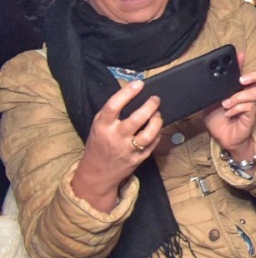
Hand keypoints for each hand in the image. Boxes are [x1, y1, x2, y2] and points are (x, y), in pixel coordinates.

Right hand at [71, 79, 163, 209]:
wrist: (96, 174)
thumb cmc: (98, 144)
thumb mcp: (99, 126)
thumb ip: (112, 113)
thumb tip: (132, 93)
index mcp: (102, 127)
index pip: (114, 106)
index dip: (127, 93)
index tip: (139, 83)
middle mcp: (115, 137)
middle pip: (136, 119)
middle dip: (150, 106)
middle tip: (155, 99)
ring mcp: (127, 150)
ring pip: (148, 133)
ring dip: (157, 120)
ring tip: (158, 113)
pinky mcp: (138, 159)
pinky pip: (153, 143)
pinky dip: (157, 133)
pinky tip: (156, 127)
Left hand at [203, 66, 255, 158]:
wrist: (222, 138)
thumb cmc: (217, 119)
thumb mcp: (211, 101)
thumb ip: (213, 89)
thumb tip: (210, 77)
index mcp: (238, 88)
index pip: (245, 71)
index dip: (244, 62)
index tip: (239, 55)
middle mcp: (247, 94)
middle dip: (255, 75)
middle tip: (242, 80)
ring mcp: (251, 104)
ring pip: (255, 92)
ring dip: (238, 97)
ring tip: (226, 104)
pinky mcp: (252, 115)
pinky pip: (249, 106)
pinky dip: (236, 109)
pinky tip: (228, 113)